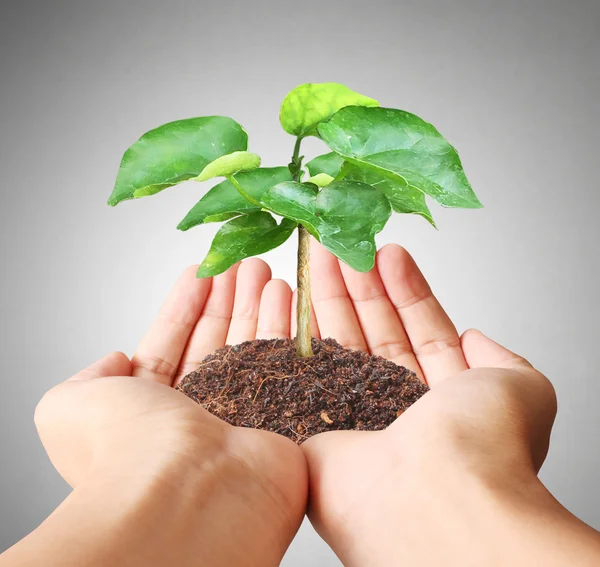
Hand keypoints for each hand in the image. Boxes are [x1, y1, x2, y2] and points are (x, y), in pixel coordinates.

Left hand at [28, 260, 306, 566]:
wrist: (187, 491)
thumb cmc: (125, 446)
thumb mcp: (68, 406)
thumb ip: (87, 379)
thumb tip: (117, 360)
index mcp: (150, 409)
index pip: (169, 345)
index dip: (185, 306)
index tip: (202, 270)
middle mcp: (196, 414)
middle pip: (215, 341)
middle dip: (226, 298)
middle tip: (241, 262)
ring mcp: (241, 415)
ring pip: (250, 347)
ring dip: (256, 304)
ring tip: (263, 269)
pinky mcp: (279, 418)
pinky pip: (282, 362)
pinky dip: (283, 327)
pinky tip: (284, 296)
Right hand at [300, 242, 599, 565]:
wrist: (433, 495)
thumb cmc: (484, 444)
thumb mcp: (520, 386)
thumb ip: (502, 359)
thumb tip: (476, 338)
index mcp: (445, 401)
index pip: (422, 332)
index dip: (406, 292)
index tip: (389, 254)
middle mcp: (399, 409)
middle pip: (377, 332)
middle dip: (362, 285)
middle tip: (346, 246)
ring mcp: (354, 416)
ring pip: (342, 344)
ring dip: (334, 295)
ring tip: (325, 253)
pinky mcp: (315, 425)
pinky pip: (308, 368)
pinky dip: (302, 329)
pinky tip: (297, 293)